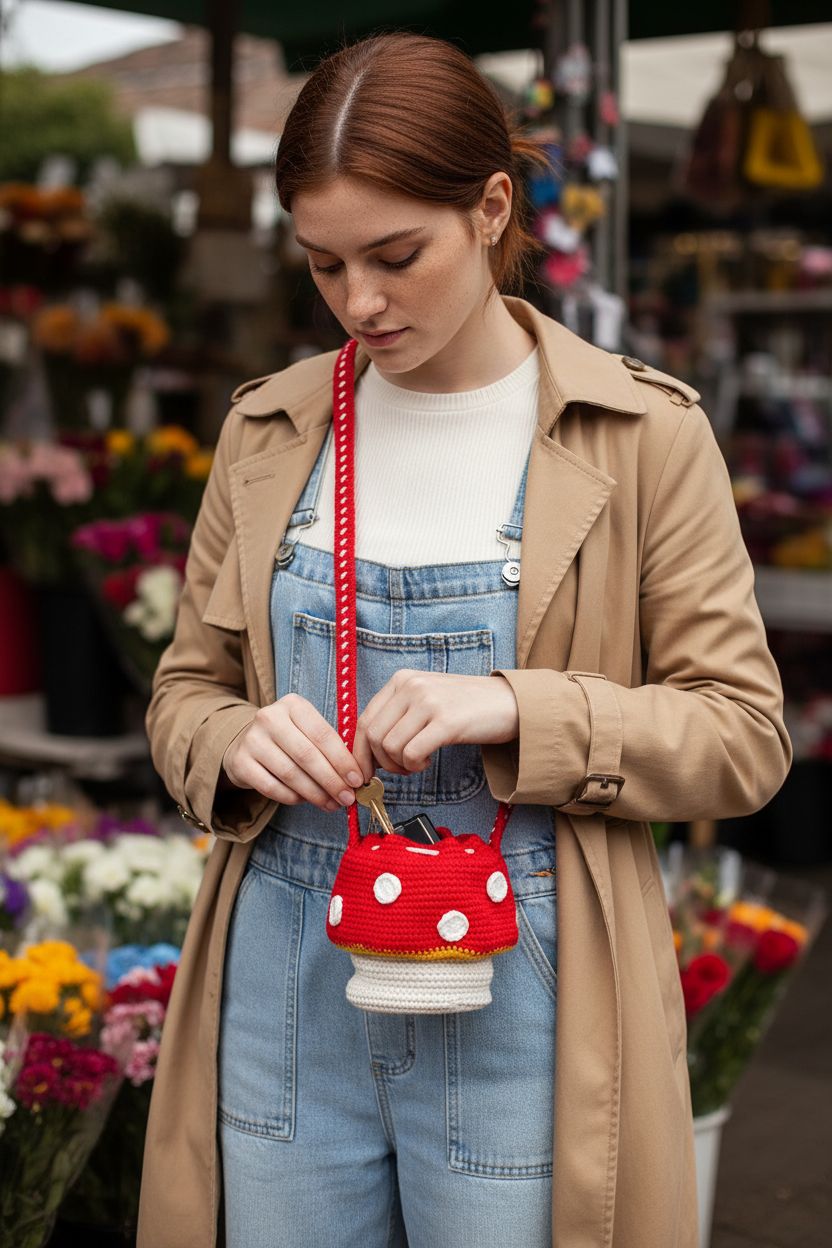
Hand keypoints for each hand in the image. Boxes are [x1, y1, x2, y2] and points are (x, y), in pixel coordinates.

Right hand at [221, 694, 370, 811]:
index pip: (323, 734)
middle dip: (331, 781)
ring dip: (315, 794)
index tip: (357, 780)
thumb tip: (355, 778)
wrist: (246, 742)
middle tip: (347, 798)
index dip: (342, 760)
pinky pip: (272, 787)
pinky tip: (306, 801)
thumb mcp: (308, 730)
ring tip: (331, 804)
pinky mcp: (240, 762)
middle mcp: (269, 717)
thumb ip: (330, 748)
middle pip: (307, 755)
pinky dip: (293, 798)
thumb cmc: (289, 738)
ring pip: (291, 774)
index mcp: (293, 704)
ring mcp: (252, 739)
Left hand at [351, 671, 518, 778]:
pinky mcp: (446, 721)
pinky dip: (415, 766)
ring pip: (390, 747)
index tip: (365, 772)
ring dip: (401, 765)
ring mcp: (428, 702)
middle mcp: (411, 686)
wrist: (509, 703)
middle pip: (372, 736)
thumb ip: (397, 715)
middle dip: (380, 763)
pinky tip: (428, 760)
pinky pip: (412, 753)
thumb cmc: (466, 707)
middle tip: (400, 769)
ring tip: (419, 762)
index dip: (360, 752)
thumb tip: (368, 750)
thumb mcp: (425, 699)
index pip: (364, 720)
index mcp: (401, 679)